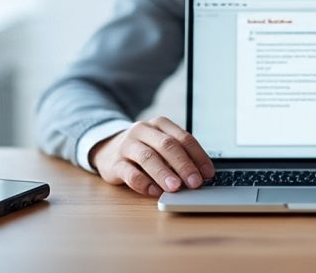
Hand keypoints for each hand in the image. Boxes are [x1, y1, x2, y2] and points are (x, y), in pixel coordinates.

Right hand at [90, 116, 214, 196]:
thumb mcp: (161, 146)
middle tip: (195, 182)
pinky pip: (130, 173)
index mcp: (160, 124)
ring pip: (148, 157)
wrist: (107, 149)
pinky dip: (144, 183)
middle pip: (167, 146)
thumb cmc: (143, 149)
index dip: (198, 156)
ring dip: (164, 173)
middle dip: (184, 165)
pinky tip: (155, 192)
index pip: (184, 138)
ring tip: (176, 187)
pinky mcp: (114, 163)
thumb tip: (201, 175)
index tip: (208, 173)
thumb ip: (179, 156)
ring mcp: (127, 145)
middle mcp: (143, 131)